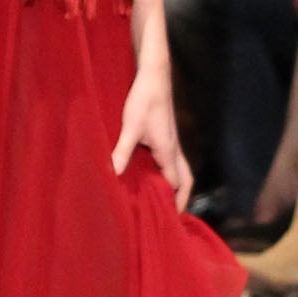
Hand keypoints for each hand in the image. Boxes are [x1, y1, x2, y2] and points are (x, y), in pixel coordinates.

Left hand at [111, 54, 191, 207]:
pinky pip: (174, 161)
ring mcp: (173, 141)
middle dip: (181, 199)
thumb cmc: (144, 100)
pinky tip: (156, 174)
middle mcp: (175, 149)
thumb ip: (122, 152)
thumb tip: (112, 174)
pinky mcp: (167, 134)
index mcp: (168, 151)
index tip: (164, 220)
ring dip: (178, 186)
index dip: (171, 202)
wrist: (154, 76)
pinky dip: (171, 173)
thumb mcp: (130, 128)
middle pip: (185, 180)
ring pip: (182, 170)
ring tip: (167, 200)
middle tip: (173, 216)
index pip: (175, 185)